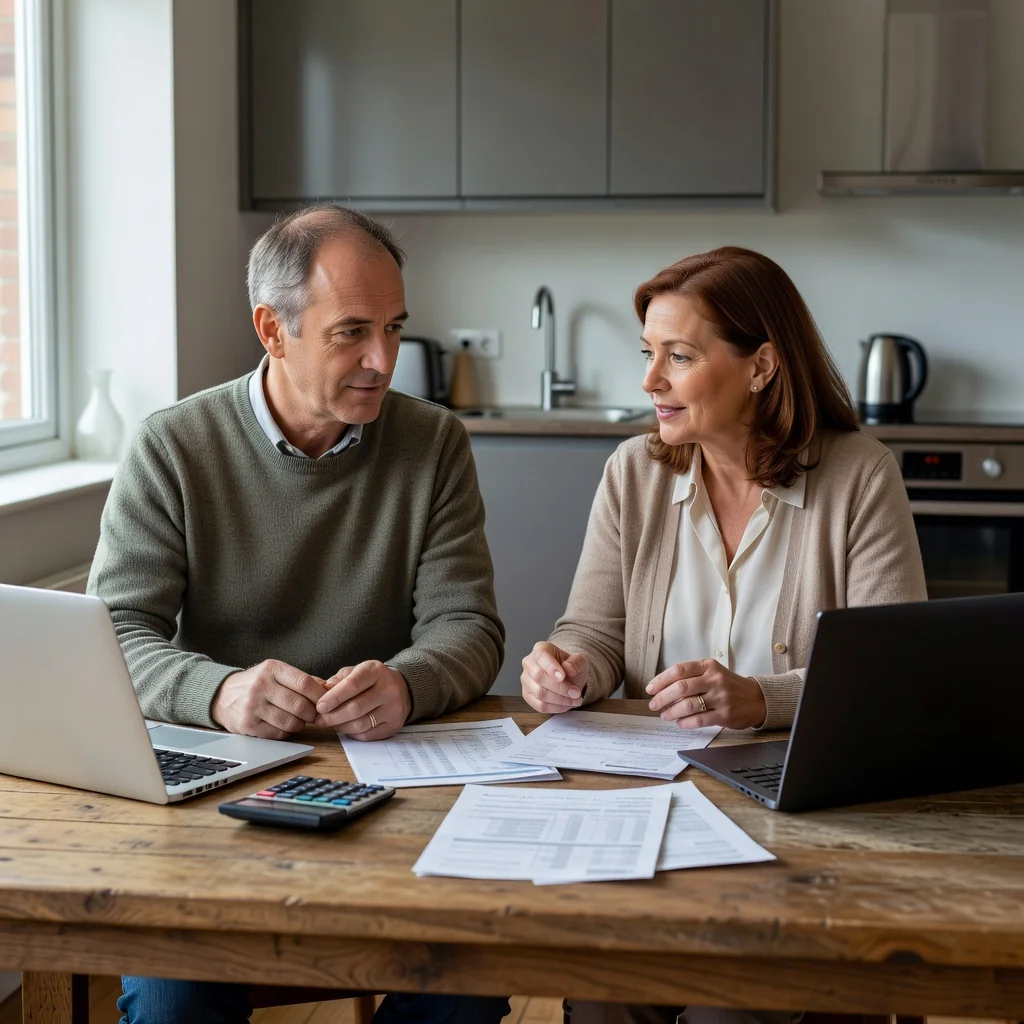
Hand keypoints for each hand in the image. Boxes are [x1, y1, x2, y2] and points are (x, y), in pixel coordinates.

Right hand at [211, 660, 324, 738]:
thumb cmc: (256, 683)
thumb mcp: (275, 672)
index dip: (320, 695)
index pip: (304, 683)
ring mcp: (253, 706)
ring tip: (299, 719)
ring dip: (300, 724)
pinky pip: (278, 734)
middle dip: (312, 713)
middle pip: (299, 705)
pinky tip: (283, 725)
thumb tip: (328, 689)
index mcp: (271, 669)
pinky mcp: (248, 725)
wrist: (222, 696)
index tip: (326, 702)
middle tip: (315, 715)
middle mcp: (261, 686)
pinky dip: (286, 732)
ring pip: (291, 722)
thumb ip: (300, 679)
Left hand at [313, 660, 410, 739]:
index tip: (319, 706)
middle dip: (333, 716)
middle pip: (355, 708)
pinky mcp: (394, 725)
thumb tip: (323, 692)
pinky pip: (367, 735)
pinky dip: (352, 734)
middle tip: (320, 720)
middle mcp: (388, 689)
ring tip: (331, 724)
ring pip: (360, 724)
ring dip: (340, 727)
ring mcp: (393, 709)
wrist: (402, 688)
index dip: (333, 698)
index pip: (352, 685)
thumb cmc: (372, 680)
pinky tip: (346, 728)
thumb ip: (339, 680)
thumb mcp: (356, 671)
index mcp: (376, 671)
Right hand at [521, 641, 588, 713]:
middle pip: (539, 677)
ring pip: (539, 693)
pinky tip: (566, 705)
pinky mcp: (527, 695)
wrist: (568, 677)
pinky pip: (539, 705)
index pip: (541, 657)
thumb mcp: (579, 661)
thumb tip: (569, 669)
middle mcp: (529, 663)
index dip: (551, 668)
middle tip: (576, 693)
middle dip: (560, 688)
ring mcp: (526, 680)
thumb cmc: (570, 667)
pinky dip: (555, 707)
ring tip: (574, 700)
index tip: (563, 677)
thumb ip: (576, 662)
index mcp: (540, 649)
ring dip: (560, 700)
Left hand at [646, 659, 766, 729]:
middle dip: (662, 698)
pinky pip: (699, 720)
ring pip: (688, 705)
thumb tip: (662, 688)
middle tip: (653, 705)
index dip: (661, 680)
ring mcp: (721, 697)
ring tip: (665, 715)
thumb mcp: (712, 672)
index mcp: (708, 666)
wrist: (756, 698)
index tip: (650, 689)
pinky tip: (679, 723)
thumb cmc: (728, 685)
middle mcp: (714, 679)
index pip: (679, 670)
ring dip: (672, 712)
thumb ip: (691, 676)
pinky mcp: (725, 714)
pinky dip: (685, 723)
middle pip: (681, 688)